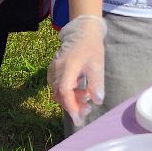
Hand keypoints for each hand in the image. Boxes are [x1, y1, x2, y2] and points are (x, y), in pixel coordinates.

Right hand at [48, 14, 105, 128]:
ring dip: (70, 100)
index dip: (71, 106)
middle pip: (60, 94)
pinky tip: (79, 92)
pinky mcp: (54, 70)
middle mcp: (57, 70)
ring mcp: (53, 70)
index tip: (79, 118)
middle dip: (72, 106)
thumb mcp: (97, 65)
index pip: (64, 92)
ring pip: (58, 91)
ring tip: (86, 102)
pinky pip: (58, 86)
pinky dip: (67, 93)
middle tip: (87, 112)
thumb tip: (97, 101)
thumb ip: (96, 83)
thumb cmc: (91, 47)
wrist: (83, 32)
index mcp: (67, 68)